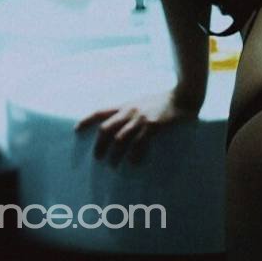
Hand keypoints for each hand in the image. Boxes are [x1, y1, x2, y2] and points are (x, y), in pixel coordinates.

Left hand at [75, 90, 197, 162]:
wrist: (185, 95)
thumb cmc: (166, 101)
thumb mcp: (144, 102)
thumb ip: (133, 111)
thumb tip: (125, 126)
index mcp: (127, 105)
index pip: (102, 111)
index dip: (87, 120)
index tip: (76, 129)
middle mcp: (131, 110)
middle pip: (106, 128)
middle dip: (99, 145)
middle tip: (98, 158)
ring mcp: (142, 117)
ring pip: (119, 138)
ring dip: (114, 154)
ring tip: (113, 165)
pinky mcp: (154, 125)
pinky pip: (139, 143)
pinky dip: (135, 155)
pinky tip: (135, 163)